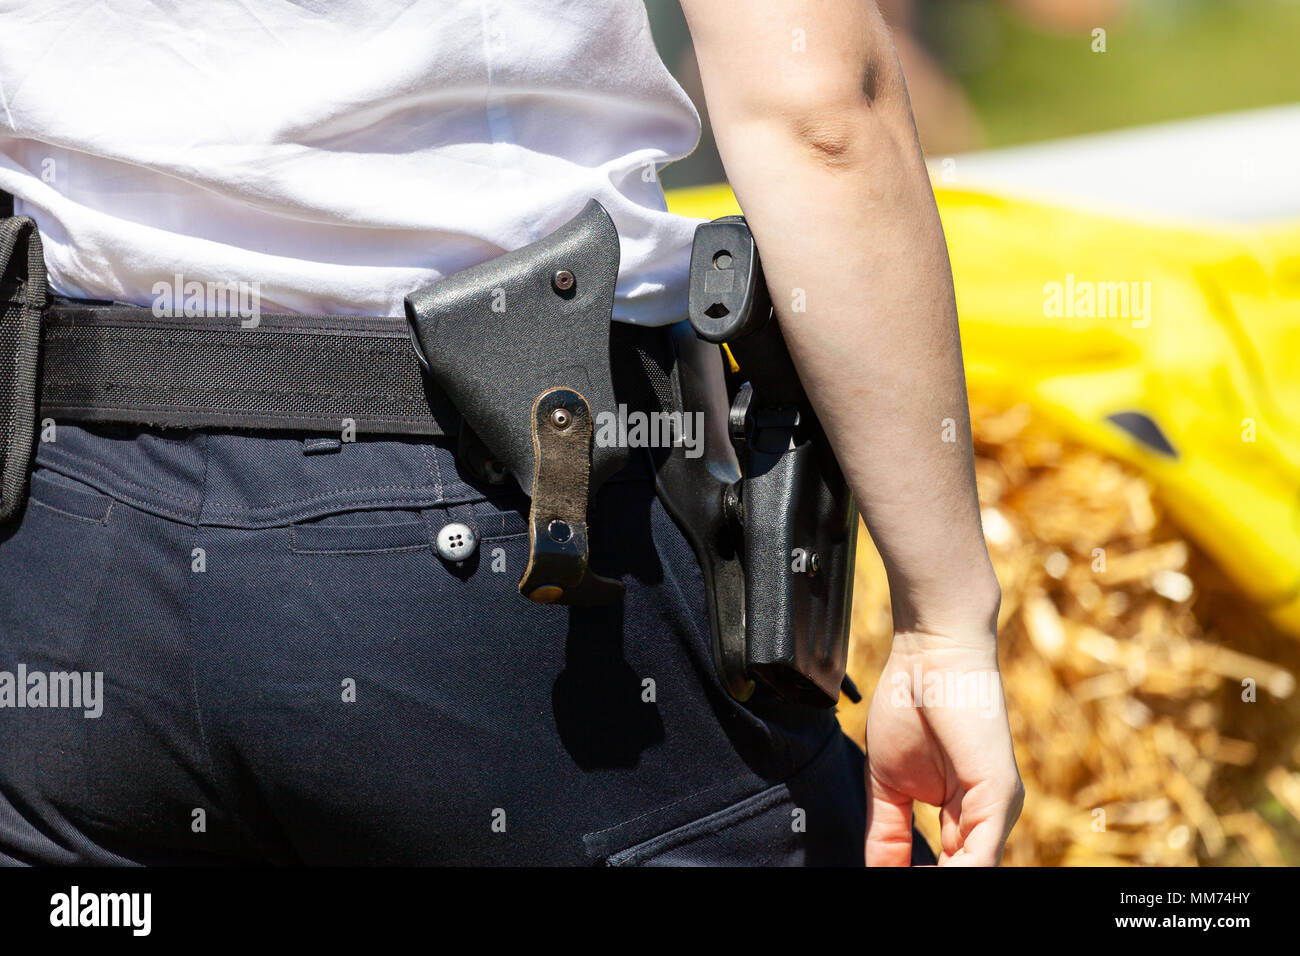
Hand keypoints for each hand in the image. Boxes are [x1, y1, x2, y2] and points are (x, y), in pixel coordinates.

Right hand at [864, 631, 1023, 865]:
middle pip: (959, 871)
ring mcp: (996, 809)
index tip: (881, 877)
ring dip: (936, 880)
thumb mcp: (887, 783)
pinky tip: (919, 877)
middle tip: (887, 881)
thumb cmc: (910, 704)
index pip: (944, 868)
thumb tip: (876, 872)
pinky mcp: (999, 796)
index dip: (911, 875)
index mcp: (961, 815)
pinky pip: (980, 857)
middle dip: (922, 879)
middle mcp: (985, 818)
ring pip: (972, 871)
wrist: (929, 655)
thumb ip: (886, 831)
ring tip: (896, 881)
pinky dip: (954, 874)